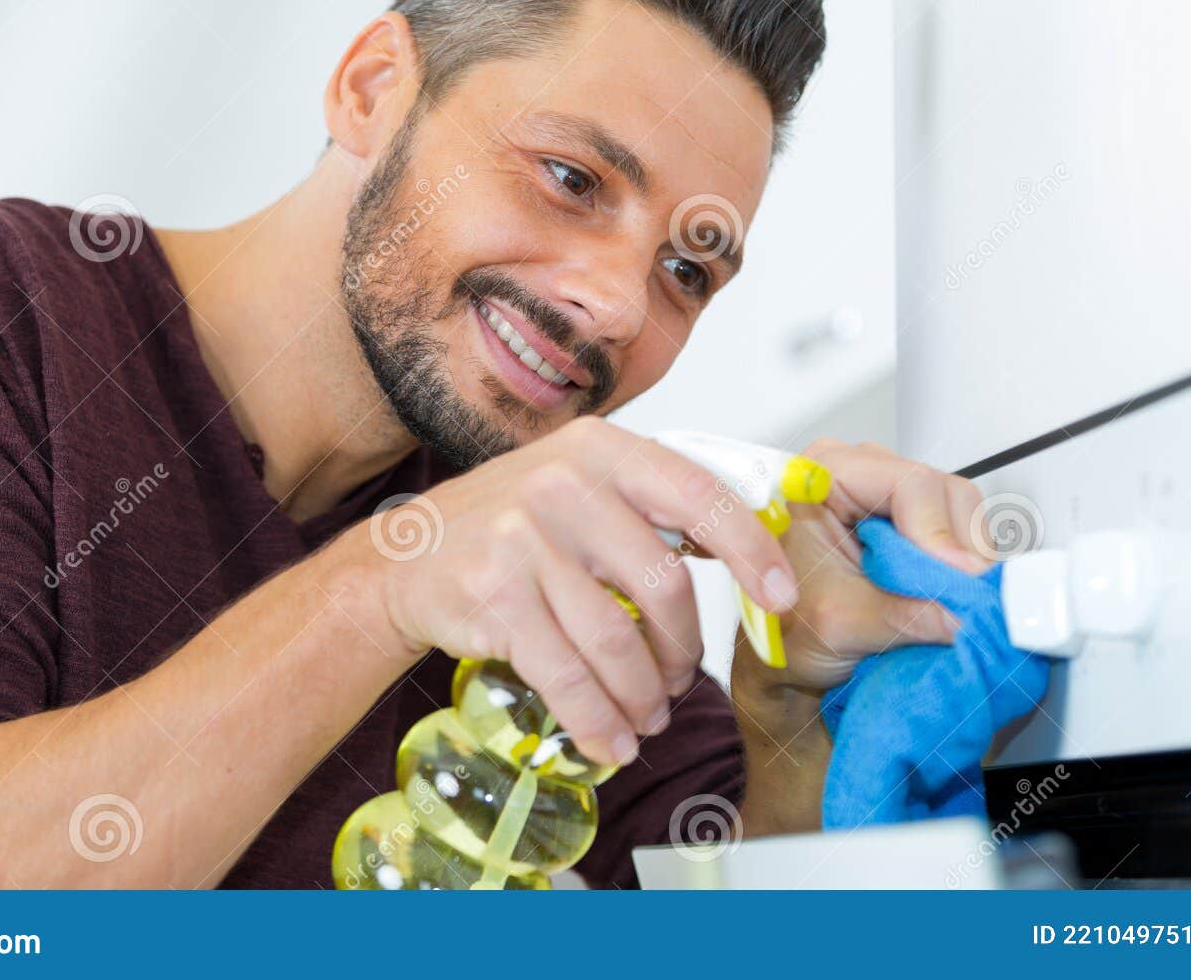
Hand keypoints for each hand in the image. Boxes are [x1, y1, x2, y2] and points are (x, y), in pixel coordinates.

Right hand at [342, 416, 797, 766]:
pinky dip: (597, 719)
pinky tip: (609, 739)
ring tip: (647, 715)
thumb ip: (652, 509)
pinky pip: (567, 674)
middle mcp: (564, 483)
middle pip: (665, 583)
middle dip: (684, 650)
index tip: (784, 597)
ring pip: (617, 639)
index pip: (699, 493)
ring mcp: (524, 538)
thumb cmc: (512, 525)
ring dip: (643, 694)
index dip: (752, 548)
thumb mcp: (581, 486)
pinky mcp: (494, 595)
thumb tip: (753, 551)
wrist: (406, 556)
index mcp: (602, 450)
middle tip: (681, 682)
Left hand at [754, 440, 991, 696]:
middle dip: (961, 550)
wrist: (786, 650)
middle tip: (961, 600)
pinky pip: (962, 534)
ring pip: (962, 513)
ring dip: (967, 563)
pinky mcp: (914, 521)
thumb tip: (970, 615)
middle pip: (945, 493)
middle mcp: (862, 473)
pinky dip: (965, 569)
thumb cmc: (790, 626)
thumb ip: (906, 615)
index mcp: (825, 476)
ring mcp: (891, 495)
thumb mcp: (842, 623)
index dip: (940, 533)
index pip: (909, 483)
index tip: (959, 581)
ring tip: (951, 603)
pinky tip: (950, 596)